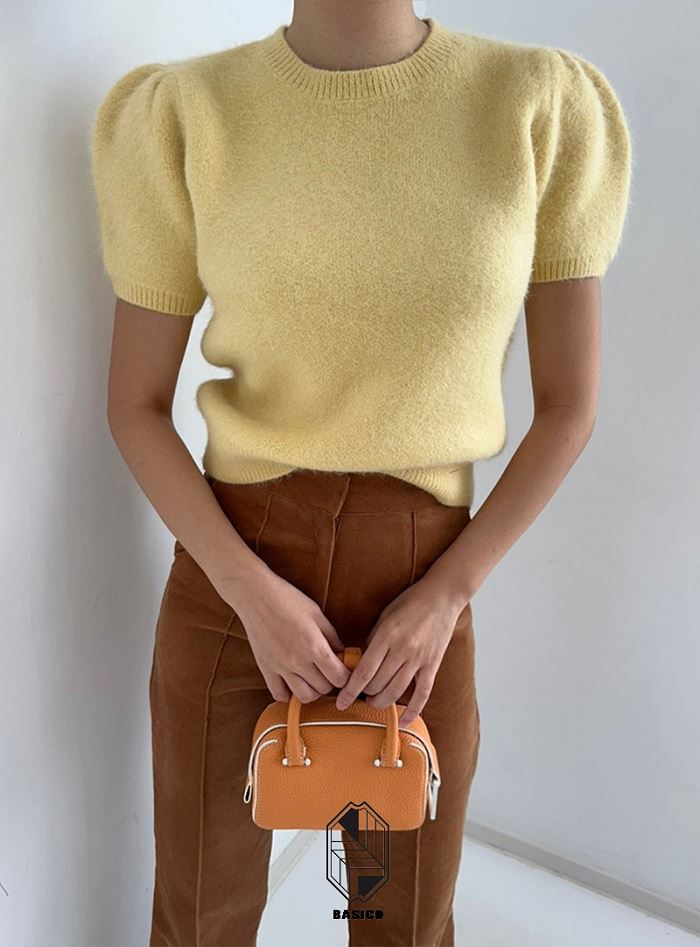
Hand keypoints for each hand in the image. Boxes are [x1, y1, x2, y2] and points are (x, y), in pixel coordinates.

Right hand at [216, 561, 350, 703]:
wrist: (256, 596)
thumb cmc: (288, 599)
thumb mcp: (317, 614)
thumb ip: (332, 636)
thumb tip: (343, 653)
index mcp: (314, 646)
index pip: (339, 677)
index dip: (346, 676)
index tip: (345, 670)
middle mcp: (298, 661)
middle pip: (324, 689)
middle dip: (331, 681)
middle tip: (329, 670)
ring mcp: (280, 667)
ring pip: (304, 696)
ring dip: (313, 690)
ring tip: (313, 678)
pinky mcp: (266, 669)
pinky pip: (279, 694)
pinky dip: (289, 694)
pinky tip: (293, 682)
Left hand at [334, 571, 468, 726]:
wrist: (442, 597)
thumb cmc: (410, 603)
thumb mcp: (385, 617)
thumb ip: (373, 640)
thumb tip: (360, 662)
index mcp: (386, 636)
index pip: (364, 671)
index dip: (350, 690)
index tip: (341, 701)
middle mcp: (402, 649)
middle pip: (377, 684)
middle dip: (364, 694)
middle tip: (358, 696)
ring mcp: (419, 658)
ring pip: (396, 691)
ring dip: (381, 701)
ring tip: (373, 702)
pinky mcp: (433, 665)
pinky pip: (423, 693)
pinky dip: (413, 710)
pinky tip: (404, 721)